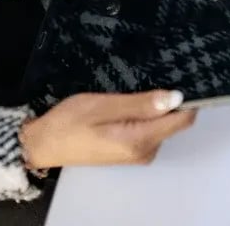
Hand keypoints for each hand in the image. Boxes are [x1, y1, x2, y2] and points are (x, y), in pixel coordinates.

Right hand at [20, 89, 195, 168]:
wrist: (43, 144)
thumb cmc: (69, 122)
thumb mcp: (104, 106)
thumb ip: (141, 104)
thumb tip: (177, 98)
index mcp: (140, 141)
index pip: (182, 120)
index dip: (186, 98)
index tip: (181, 77)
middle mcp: (145, 151)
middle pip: (174, 121)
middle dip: (166, 100)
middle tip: (149, 78)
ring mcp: (138, 153)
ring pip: (161, 123)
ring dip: (153, 107)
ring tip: (132, 90)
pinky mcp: (131, 150)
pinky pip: (149, 128)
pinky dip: (143, 115)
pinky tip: (127, 103)